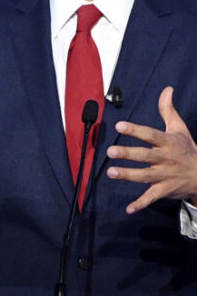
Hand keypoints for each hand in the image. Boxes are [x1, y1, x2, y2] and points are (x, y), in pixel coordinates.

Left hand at [106, 86, 196, 213]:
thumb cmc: (187, 149)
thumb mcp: (180, 129)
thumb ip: (168, 110)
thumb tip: (167, 89)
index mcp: (168, 143)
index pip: (150, 135)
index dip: (135, 130)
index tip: (119, 126)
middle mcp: (166, 159)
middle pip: (145, 156)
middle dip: (128, 154)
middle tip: (110, 152)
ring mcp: (166, 176)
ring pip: (145, 176)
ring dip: (128, 175)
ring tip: (111, 173)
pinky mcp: (165, 190)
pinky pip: (152, 198)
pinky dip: (141, 204)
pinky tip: (128, 209)